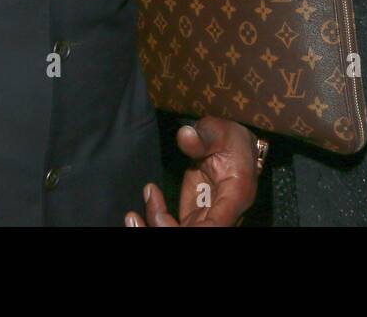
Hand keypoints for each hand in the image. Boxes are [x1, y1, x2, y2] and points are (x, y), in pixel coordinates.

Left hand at [124, 117, 259, 226]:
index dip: (194, 230)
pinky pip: (172, 229)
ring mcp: (206, 220)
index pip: (215, 227)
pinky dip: (155, 220)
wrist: (232, 146)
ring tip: (132, 216)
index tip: (160, 218)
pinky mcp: (193, 218)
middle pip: (195, 235)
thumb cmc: (229, 138)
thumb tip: (185, 136)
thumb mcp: (218, 131)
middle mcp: (223, 216)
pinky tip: (149, 198)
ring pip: (178, 234)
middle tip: (136, 213)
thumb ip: (202, 137)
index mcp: (235, 197)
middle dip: (162, 229)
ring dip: (154, 228)